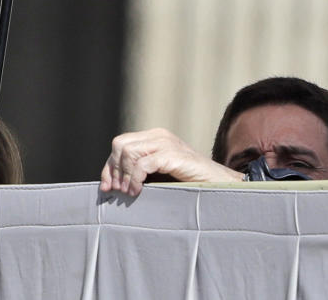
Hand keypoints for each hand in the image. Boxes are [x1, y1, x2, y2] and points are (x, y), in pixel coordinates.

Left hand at [99, 128, 240, 195]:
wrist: (220, 184)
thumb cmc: (190, 182)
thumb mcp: (161, 174)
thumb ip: (142, 171)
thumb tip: (113, 183)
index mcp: (154, 137)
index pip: (120, 144)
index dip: (109, 166)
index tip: (107, 187)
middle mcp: (159, 135)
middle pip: (120, 144)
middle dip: (113, 169)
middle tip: (116, 191)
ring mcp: (166, 143)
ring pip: (128, 151)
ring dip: (123, 175)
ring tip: (128, 193)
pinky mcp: (173, 155)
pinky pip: (143, 164)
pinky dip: (135, 179)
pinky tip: (137, 192)